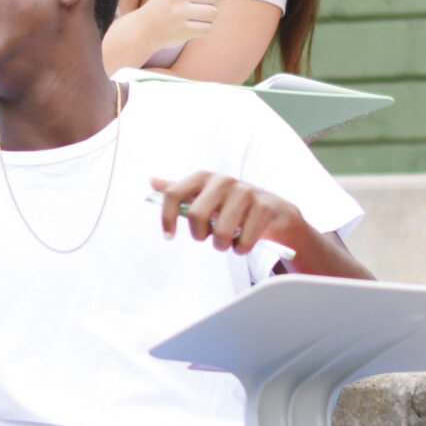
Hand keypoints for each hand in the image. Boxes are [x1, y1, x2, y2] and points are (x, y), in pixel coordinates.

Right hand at [128, 0, 239, 54]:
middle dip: (216, 3)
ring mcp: (179, 12)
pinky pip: (207, 28)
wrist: (144, 28)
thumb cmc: (167, 5)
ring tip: (198, 18)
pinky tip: (193, 27)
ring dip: (212, 17)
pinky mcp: (182, 29)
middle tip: (204, 7)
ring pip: (214, 13)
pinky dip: (205, 28)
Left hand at [150, 171, 306, 257]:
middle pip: (196, 215)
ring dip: (223, 245)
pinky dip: (242, 249)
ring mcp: (245, 192)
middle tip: (209, 236)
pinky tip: (245, 240)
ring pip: (220, 233)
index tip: (168, 236)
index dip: (167, 217)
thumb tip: (151, 181)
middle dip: (200, 234)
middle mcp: (223, 181)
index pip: (174, 193)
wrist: (273, 210)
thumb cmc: (232, 206)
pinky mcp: (263, 208)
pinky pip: (243, 242)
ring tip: (228, 239)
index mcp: (204, 177)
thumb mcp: (205, 196)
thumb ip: (180, 191)